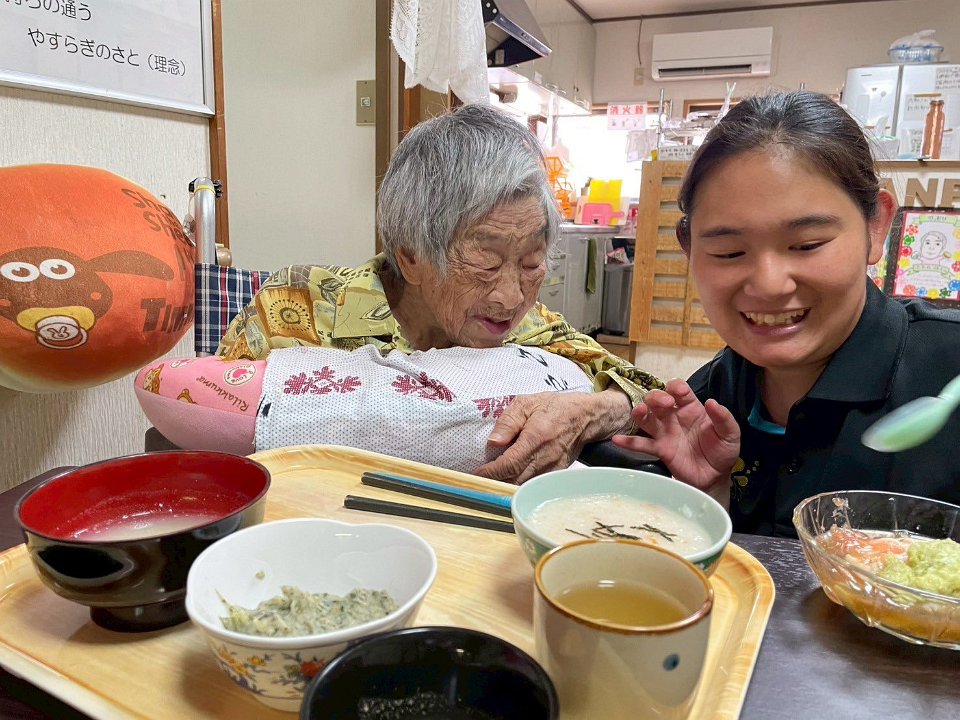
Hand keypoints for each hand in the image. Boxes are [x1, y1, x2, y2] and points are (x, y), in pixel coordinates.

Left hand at [475, 390, 630, 483]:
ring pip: (524, 487)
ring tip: (487, 484)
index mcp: (536, 437)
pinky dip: (518, 486)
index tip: (475, 476)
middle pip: (515, 480)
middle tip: (475, 484)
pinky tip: (506, 482)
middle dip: (493, 484)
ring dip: (505, 488)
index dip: (490, 473)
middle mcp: (545, 457)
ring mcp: (552, 469)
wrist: (586, 417)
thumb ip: (508, 422)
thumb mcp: (527, 403)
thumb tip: (492, 442)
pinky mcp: (556, 474)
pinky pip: (534, 485)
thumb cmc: (554, 407)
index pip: (509, 464)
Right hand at [611, 378, 739, 490]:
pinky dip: (628, 442)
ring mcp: (665, 433)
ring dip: (640, 412)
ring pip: (646, 418)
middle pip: (657, 399)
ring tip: (639, 412)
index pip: (678, 389)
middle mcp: (674, 417)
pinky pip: (641, 445)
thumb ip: (723, 418)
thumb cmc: (723, 451)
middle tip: (665, 404)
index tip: (679, 392)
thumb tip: (712, 402)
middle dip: (657, 397)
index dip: (676, 387)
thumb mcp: (731, 433)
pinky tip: (617, 440)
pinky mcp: (660, 450)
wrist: (716, 477)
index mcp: (691, 408)